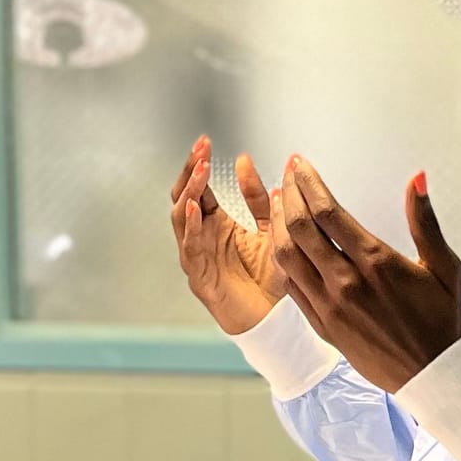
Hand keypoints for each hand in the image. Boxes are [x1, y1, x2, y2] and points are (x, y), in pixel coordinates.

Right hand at [170, 136, 284, 334]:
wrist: (278, 319)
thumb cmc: (272, 278)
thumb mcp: (271, 228)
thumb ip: (257, 197)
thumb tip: (244, 161)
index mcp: (216, 224)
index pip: (199, 187)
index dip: (198, 164)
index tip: (205, 141)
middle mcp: (202, 237)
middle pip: (184, 196)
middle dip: (190, 171)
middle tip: (200, 149)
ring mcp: (197, 256)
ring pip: (181, 218)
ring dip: (190, 192)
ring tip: (201, 171)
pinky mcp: (199, 276)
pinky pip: (189, 247)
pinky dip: (191, 226)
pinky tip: (195, 207)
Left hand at [272, 158, 460, 392]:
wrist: (434, 378)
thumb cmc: (445, 322)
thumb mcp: (444, 267)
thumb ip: (425, 221)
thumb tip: (417, 179)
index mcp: (375, 262)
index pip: (328, 212)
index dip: (309, 183)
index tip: (300, 164)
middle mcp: (346, 282)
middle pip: (300, 227)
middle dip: (288, 194)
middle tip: (286, 175)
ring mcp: (330, 306)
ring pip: (287, 256)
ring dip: (278, 224)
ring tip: (279, 202)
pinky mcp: (323, 326)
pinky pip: (291, 286)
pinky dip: (283, 259)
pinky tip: (284, 243)